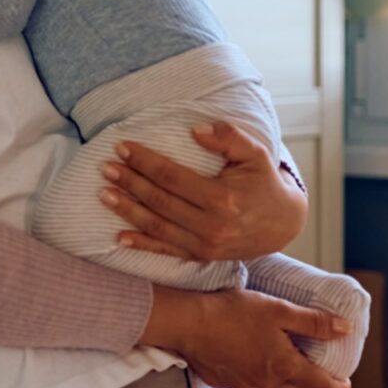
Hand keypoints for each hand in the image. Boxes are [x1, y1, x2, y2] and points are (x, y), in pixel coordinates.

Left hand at [100, 122, 307, 261]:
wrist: (283, 223)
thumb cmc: (264, 182)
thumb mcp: (255, 154)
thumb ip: (228, 137)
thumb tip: (196, 130)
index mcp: (222, 199)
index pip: (172, 177)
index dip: (145, 162)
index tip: (123, 147)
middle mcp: (211, 226)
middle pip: (159, 201)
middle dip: (130, 183)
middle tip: (105, 167)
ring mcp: (205, 245)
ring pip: (157, 226)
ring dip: (127, 210)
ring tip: (104, 193)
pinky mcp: (202, 257)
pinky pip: (166, 250)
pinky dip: (142, 245)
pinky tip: (120, 238)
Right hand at [143, 286, 352, 387]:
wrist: (187, 321)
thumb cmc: (233, 312)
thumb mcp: (279, 310)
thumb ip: (313, 322)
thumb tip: (344, 329)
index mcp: (285, 367)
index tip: (344, 382)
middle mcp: (265, 381)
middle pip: (295, 385)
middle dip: (302, 372)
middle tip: (300, 350)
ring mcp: (241, 383)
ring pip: (267, 380)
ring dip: (272, 367)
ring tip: (264, 341)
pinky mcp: (221, 379)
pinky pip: (242, 376)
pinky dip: (246, 364)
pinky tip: (236, 343)